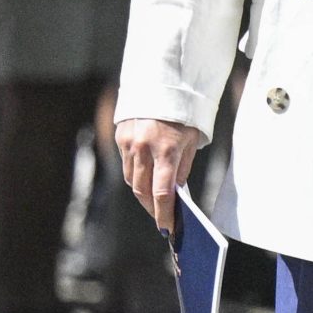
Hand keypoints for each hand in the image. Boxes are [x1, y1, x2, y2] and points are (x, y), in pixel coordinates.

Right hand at [114, 118, 206, 238]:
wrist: (163, 84)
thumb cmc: (184, 115)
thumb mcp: (193, 140)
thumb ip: (182, 167)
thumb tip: (176, 193)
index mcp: (167, 150)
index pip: (162, 192)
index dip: (164, 214)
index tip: (167, 228)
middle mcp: (144, 148)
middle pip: (142, 190)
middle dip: (152, 208)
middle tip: (162, 218)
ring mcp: (129, 143)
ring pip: (131, 179)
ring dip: (143, 193)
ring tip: (154, 202)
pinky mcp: (120, 138)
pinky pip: (126, 164)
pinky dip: (135, 175)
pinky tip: (145, 180)